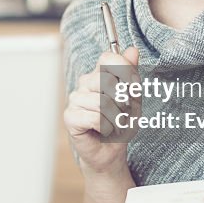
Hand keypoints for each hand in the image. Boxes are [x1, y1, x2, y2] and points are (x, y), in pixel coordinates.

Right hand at [63, 47, 140, 174]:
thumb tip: (133, 50)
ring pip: (102, 102)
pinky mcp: (70, 117)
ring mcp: (75, 99)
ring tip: (115, 124)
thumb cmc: (121, 123)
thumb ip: (132, 75)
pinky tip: (104, 131)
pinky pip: (95, 118)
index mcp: (99, 74)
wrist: (111, 151)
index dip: (124, 70)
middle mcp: (85, 83)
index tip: (132, 87)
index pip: (108, 58)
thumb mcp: (133, 98)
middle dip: (123, 100)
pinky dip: (107, 128)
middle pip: (106, 79)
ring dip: (117, 118)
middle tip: (123, 112)